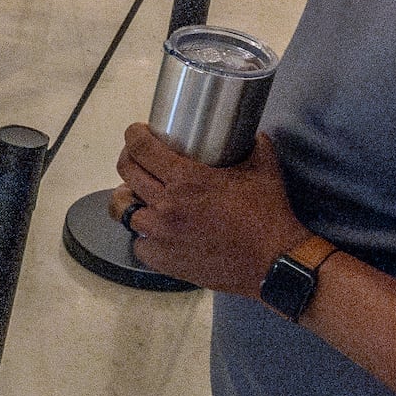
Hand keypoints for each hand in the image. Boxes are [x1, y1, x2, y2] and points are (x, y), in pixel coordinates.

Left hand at [114, 126, 309, 300]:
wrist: (272, 262)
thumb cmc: (268, 214)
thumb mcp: (264, 170)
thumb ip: (255, 146)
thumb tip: (252, 133)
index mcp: (187, 179)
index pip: (143, 149)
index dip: (133, 136)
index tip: (136, 133)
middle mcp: (167, 204)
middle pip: (127, 173)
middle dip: (127, 159)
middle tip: (136, 158)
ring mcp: (161, 234)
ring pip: (123, 210)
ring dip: (130, 199)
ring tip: (139, 196)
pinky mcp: (163, 260)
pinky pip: (137, 244)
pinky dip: (142, 236)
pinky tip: (154, 231)